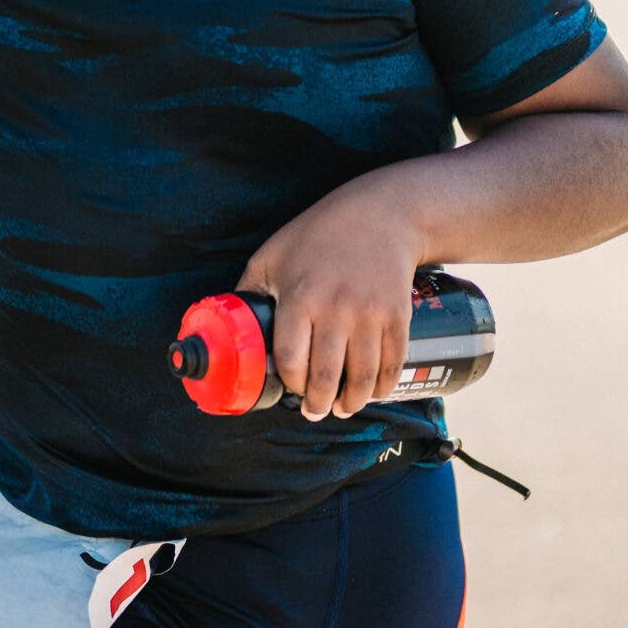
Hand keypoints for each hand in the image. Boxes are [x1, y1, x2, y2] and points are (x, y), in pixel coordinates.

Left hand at [236, 176, 423, 421]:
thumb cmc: (318, 234)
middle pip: (325, 377)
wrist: (381, 215)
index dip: (289, 383)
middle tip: (313, 411)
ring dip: (351, 402)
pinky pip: (392, 364)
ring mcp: (370, 315)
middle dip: (317, 404)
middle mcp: (335, 309)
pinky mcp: (398, 316)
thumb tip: (229, 324)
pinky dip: (382, 387)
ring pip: (361, 378)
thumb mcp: (271, 255)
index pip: (289, 360)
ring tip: (341, 407)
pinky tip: (372, 393)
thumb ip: (249, 290)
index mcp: (299, 298)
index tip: (290, 388)